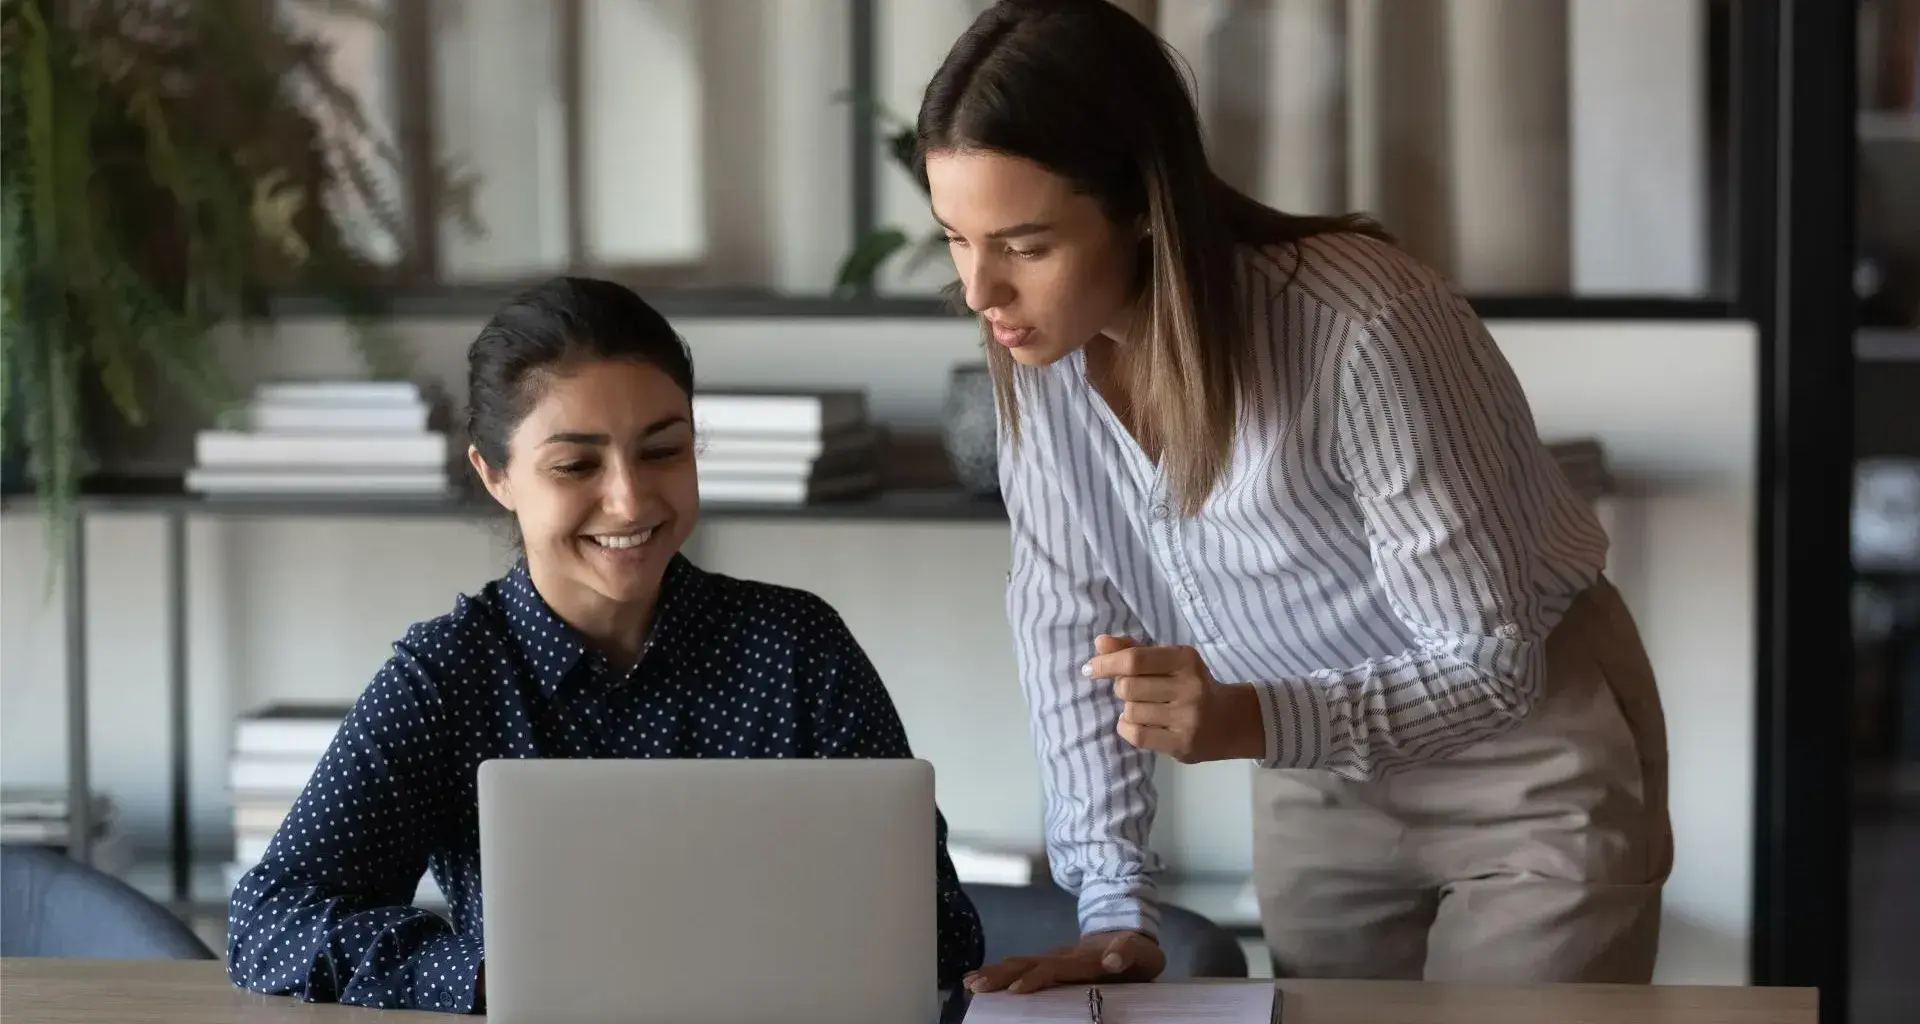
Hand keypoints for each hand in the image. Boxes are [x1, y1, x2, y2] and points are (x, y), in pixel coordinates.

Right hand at [963, 929, 1164, 993]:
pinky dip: (997, 973)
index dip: (1036, 978)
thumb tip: (1112, 959)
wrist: (1126, 931)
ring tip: (970, 983)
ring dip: (995, 973)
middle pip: (1028, 963)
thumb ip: (1127, 952)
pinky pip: (1020, 967)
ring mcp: (1054, 958)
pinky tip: (976, 980)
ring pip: (1020, 964)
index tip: (1016, 990)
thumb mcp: (1141, 953)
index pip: (1056, 968)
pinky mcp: (1048, 963)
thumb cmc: (1136, 952)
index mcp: (1084, 959)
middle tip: (977, 986)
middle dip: (1002, 975)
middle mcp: (1063, 957)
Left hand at [1083, 635, 1263, 762]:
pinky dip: (1127, 727)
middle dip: (1121, 688)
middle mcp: (1190, 686)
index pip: (1135, 659)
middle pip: (1128, 686)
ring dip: (1128, 709)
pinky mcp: (1183, 743)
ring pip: (1131, 711)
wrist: (1230, 721)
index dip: (1106, 663)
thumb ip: (1133, 650)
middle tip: (1132, 691)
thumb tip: (1100, 642)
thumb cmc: (1190, 685)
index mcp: (1185, 659)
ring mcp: (1188, 717)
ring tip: (1143, 708)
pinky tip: (1136, 723)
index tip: (1090, 668)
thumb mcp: (1168, 661)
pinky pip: (1137, 735)